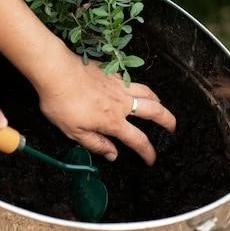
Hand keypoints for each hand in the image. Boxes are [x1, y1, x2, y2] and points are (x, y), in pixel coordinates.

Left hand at [35, 47, 175, 164]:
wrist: (56, 71)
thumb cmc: (61, 102)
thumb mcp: (74, 132)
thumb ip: (95, 143)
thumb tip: (113, 154)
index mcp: (113, 121)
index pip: (137, 140)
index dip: (148, 152)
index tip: (152, 159)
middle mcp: (121, 103)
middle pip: (153, 111)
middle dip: (167, 120)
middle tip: (173, 127)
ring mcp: (119, 85)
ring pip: (147, 92)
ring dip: (157, 100)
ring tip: (160, 105)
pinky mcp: (112, 72)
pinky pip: (132, 81)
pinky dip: (139, 87)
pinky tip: (134, 89)